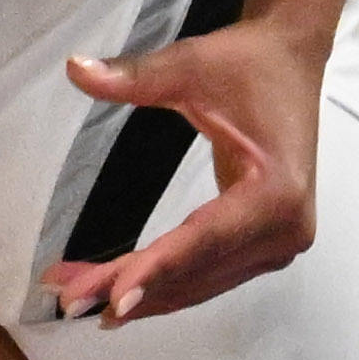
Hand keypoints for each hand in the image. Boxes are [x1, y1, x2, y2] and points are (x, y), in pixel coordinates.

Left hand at [41, 9, 330, 324]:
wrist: (290, 61)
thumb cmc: (247, 64)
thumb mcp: (190, 65)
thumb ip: (135, 76)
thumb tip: (75, 68)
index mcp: (276, 192)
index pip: (204, 239)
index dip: (155, 269)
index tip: (108, 297)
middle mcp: (285, 230)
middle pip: (196, 270)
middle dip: (131, 286)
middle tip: (68, 298)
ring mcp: (278, 243)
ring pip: (199, 282)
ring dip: (141, 292)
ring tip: (77, 295)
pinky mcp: (266, 244)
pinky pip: (208, 273)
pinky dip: (164, 281)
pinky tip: (119, 288)